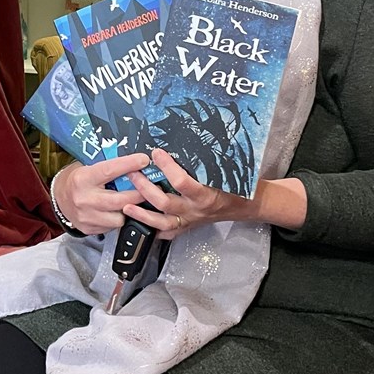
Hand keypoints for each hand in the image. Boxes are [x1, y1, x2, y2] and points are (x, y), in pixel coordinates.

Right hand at [52, 153, 152, 235]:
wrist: (60, 198)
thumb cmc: (79, 180)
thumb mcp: (88, 167)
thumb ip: (109, 166)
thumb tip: (134, 160)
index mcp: (83, 179)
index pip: (109, 170)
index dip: (129, 165)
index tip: (144, 160)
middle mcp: (84, 199)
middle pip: (119, 199)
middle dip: (139, 194)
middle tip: (152, 187)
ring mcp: (86, 216)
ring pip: (119, 217)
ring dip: (129, 209)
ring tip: (132, 201)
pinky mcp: (89, 228)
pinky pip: (112, 226)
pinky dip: (118, 218)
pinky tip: (118, 210)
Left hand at [122, 148, 239, 235]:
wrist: (247, 206)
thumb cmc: (237, 185)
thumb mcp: (223, 170)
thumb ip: (203, 162)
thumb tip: (182, 140)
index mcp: (205, 195)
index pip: (181, 182)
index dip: (167, 167)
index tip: (156, 153)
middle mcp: (195, 210)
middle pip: (165, 202)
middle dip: (145, 188)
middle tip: (133, 174)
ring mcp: (190, 221)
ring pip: (161, 222)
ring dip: (142, 213)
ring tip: (126, 205)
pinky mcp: (187, 227)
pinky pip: (167, 233)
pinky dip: (152, 228)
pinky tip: (139, 222)